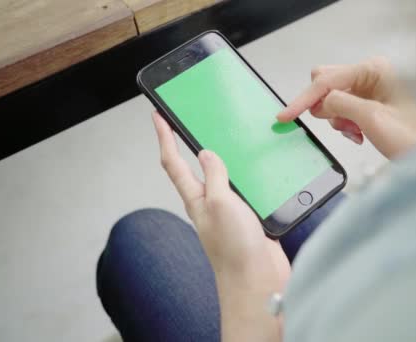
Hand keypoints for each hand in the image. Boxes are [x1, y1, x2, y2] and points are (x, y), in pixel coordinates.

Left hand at [152, 112, 287, 341]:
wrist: (258, 283)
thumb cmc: (235, 250)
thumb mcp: (221, 203)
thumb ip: (214, 176)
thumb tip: (206, 154)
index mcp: (196, 199)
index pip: (173, 163)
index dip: (164, 137)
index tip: (158, 115)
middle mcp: (209, 204)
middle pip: (194, 169)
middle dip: (187, 144)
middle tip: (187, 121)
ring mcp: (228, 212)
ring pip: (221, 178)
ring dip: (222, 159)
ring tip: (223, 139)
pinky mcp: (247, 219)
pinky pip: (243, 191)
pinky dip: (246, 177)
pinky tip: (256, 172)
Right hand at [277, 57, 415, 158]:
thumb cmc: (414, 138)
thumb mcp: (372, 119)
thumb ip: (341, 105)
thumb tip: (320, 103)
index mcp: (375, 70)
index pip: (327, 80)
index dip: (304, 98)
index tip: (286, 115)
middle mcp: (372, 74)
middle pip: (326, 83)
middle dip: (324, 107)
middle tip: (338, 125)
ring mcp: (371, 89)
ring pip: (332, 98)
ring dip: (337, 119)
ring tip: (355, 133)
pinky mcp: (370, 104)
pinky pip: (342, 110)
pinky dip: (345, 125)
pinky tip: (358, 134)